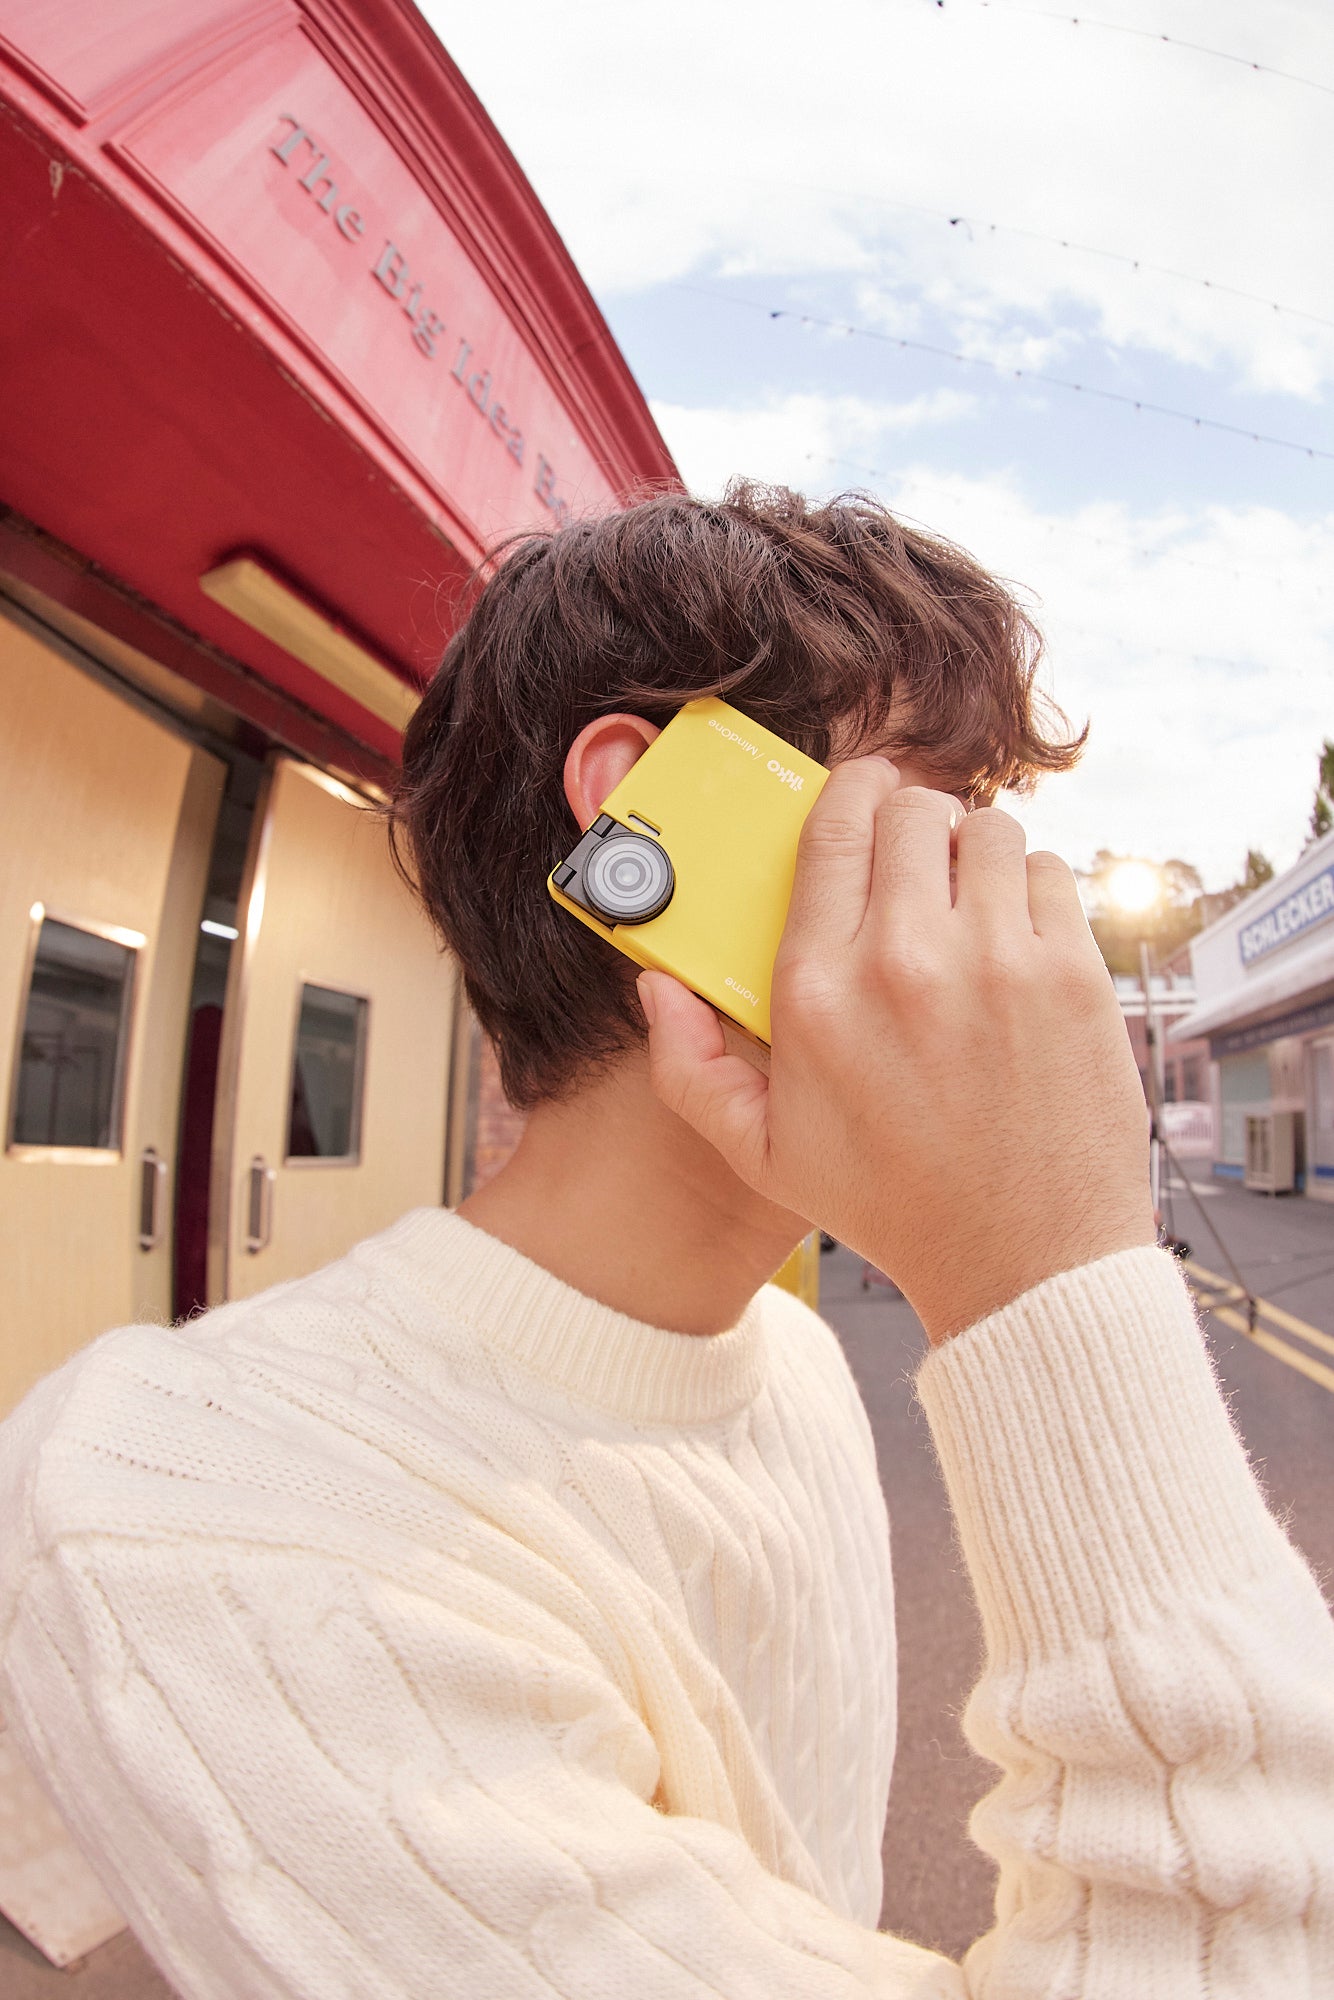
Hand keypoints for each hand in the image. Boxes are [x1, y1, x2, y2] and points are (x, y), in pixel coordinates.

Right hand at [637, 757, 1154, 1341]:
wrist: (1023, 1262)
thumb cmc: (894, 1205)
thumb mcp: (763, 1153)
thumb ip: (690, 1067)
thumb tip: (657, 985)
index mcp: (817, 993)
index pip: (834, 828)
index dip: (852, 791)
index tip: (865, 794)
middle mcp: (902, 961)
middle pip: (912, 810)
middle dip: (914, 817)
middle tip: (921, 852)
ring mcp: (996, 962)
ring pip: (989, 828)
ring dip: (977, 848)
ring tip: (972, 894)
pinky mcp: (1071, 975)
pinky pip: (1053, 874)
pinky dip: (1035, 889)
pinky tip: (1019, 935)